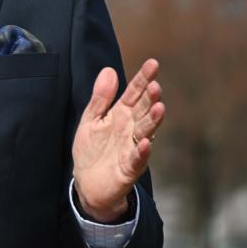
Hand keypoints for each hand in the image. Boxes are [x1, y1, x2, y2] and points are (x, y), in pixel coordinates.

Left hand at [72, 59, 164, 221]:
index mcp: (121, 115)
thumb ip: (100, 97)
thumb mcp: (91, 119)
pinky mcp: (129, 168)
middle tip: (155, 86)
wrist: (87, 183)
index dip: (142, 79)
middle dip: (150, 99)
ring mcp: (131, 148)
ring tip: (159, 108)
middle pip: (143, 110)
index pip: (134, 93)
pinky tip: (145, 143)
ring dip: (152, 121)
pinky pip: (137, 159)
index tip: (153, 63)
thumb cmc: (92, 149)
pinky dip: (142, 151)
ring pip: (145, 132)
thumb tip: (109, 70)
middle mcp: (130, 129)